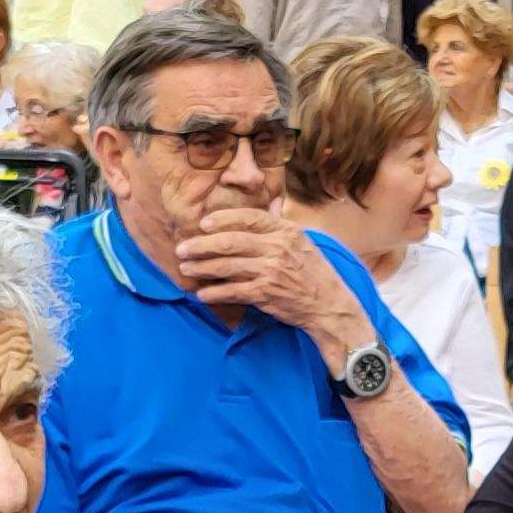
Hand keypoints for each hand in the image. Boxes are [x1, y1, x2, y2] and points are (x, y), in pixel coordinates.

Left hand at [178, 207, 368, 348]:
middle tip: (182, 249)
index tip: (203, 224)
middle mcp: (278, 248)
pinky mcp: (266, 294)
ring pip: (227, 266)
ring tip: (186, 269)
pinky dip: (215, 292)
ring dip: (202, 267)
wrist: (330, 306)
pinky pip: (233, 291)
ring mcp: (271, 271)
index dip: (222, 219)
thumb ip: (279, 226)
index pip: (248, 217)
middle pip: (230, 241)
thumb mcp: (302, 241)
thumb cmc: (314, 273)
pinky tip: (202, 293)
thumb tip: (267, 206)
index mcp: (285, 231)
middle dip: (201, 245)